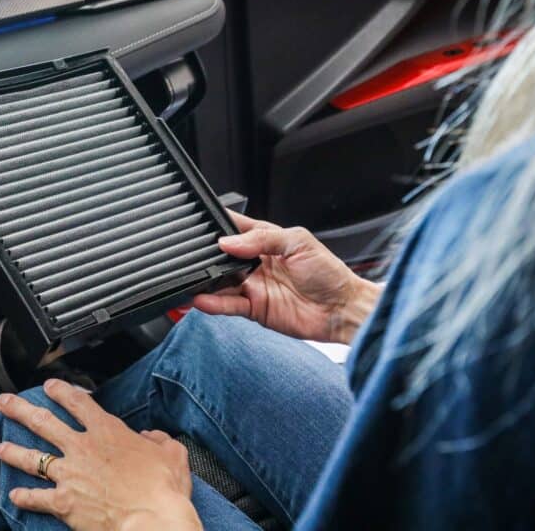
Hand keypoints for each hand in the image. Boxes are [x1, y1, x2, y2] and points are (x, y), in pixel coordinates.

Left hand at [0, 379, 201, 530]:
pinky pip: (36, 498)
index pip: (79, 403)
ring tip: (0, 447)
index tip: (49, 386)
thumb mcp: (172, 454)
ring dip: (13, 451)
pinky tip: (13, 495)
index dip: (61, 391)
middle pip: (44, 422)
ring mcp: (70, 475)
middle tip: (4, 402)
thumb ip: (160, 440)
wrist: (151, 520)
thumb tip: (152, 437)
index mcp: (108, 432)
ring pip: (33, 458)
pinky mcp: (63, 503)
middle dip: (20, 410)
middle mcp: (83, 448)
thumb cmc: (163, 489)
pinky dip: (23, 497)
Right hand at [194, 211, 381, 344]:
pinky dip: (214, 303)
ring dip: (205, 282)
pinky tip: (203, 299)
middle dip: (207, 257)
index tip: (202, 224)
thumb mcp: (299, 242)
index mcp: (267, 240)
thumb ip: (263, 238)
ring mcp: (254, 286)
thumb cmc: (329, 273)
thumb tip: (229, 242)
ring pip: (221, 282)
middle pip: (222, 258)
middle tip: (194, 256)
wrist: (342, 309)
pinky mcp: (254, 308)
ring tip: (192, 279)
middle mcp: (256, 263)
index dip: (218, 226)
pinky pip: (228, 305)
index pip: (236, 229)